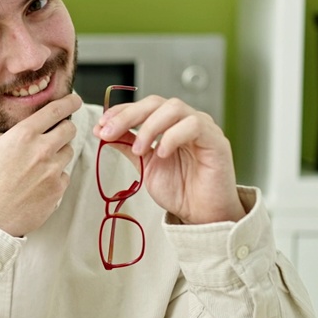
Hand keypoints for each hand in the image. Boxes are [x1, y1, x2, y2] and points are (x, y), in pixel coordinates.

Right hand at [0, 92, 81, 236]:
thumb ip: (0, 136)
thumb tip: (11, 135)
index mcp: (23, 135)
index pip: (56, 110)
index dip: (69, 102)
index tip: (74, 101)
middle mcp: (42, 149)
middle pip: (69, 129)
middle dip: (64, 129)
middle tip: (56, 134)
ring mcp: (52, 170)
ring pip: (69, 152)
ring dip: (59, 153)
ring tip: (41, 164)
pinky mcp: (57, 189)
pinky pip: (64, 175)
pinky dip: (56, 176)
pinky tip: (39, 183)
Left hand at [94, 95, 245, 224]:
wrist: (202, 215)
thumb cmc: (180, 190)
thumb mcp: (145, 165)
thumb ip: (128, 145)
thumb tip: (103, 131)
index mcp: (170, 124)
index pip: (144, 106)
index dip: (121, 111)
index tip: (101, 125)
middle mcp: (186, 121)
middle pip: (156, 102)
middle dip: (129, 115)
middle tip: (109, 132)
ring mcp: (203, 128)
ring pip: (174, 108)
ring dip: (149, 127)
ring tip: (139, 150)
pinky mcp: (216, 140)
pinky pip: (194, 125)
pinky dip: (172, 136)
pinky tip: (161, 153)